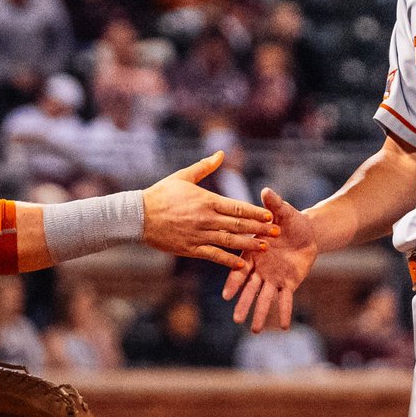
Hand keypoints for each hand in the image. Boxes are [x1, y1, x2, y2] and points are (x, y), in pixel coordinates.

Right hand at [141, 152, 277, 268]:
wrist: (138, 215)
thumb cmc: (160, 193)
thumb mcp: (183, 176)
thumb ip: (205, 167)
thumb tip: (222, 153)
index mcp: (207, 200)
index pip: (237, 208)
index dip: (256, 213)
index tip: (271, 216)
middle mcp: (206, 218)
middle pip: (239, 225)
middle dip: (260, 229)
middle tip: (277, 233)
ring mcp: (199, 235)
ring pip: (229, 241)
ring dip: (249, 245)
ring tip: (265, 247)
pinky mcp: (190, 248)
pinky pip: (213, 255)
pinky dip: (228, 260)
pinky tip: (242, 263)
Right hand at [222, 187, 317, 331]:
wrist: (307, 231)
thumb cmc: (290, 220)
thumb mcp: (283, 211)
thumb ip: (273, 205)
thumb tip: (266, 191)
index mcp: (253, 253)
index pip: (241, 269)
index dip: (235, 282)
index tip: (227, 295)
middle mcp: (260, 269)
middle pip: (250, 289)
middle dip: (243, 303)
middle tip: (236, 319)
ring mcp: (273, 278)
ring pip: (264, 298)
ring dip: (259, 313)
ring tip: (253, 330)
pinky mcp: (288, 284)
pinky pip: (285, 301)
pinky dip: (283, 313)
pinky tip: (282, 326)